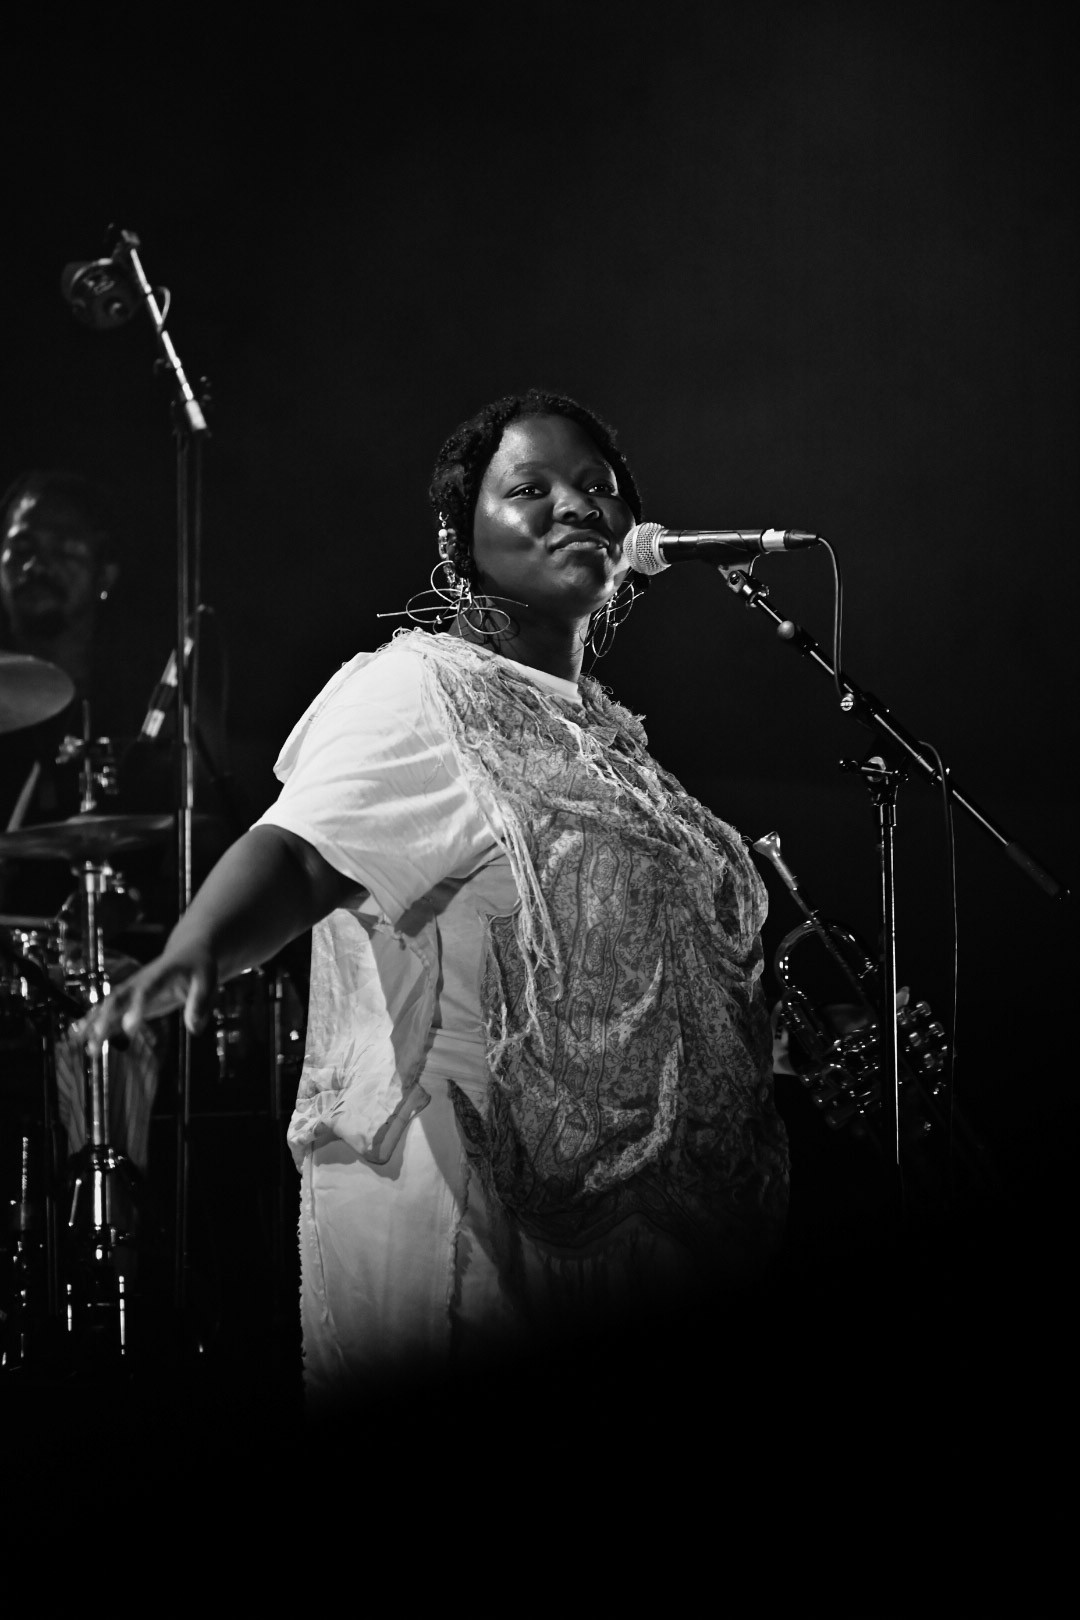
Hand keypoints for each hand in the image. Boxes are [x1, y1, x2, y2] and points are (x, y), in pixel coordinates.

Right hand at [75, 945, 217, 1055]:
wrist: (187, 950)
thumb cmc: (200, 965)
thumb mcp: (209, 979)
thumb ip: (202, 1002)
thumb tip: (194, 1029)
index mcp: (161, 974)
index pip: (147, 991)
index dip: (137, 1008)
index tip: (128, 1030)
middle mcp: (141, 980)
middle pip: (119, 998)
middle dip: (106, 1018)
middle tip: (97, 1039)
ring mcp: (133, 989)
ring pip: (108, 1005)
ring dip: (94, 1022)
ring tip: (81, 1043)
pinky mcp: (131, 998)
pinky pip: (109, 1010)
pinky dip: (94, 1022)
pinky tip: (79, 1037)